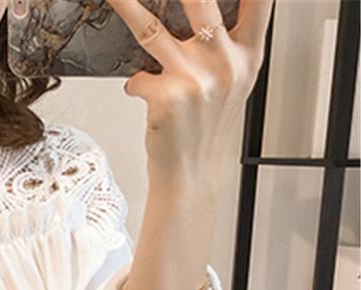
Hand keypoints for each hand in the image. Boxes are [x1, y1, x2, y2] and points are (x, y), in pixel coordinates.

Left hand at [103, 0, 274, 190]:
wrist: (190, 175)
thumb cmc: (207, 130)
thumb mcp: (233, 85)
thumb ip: (228, 46)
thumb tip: (204, 14)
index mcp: (247, 57)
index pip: (260, 1)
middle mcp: (224, 64)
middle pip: (201, 0)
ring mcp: (194, 79)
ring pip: (152, 29)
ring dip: (126, 7)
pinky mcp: (166, 98)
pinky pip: (137, 78)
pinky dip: (135, 84)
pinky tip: (141, 92)